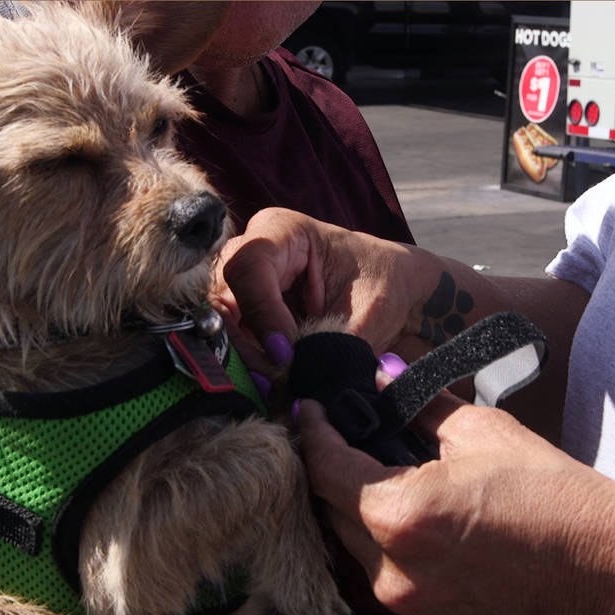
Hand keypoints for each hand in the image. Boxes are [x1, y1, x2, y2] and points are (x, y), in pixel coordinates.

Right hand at [212, 208, 433, 365]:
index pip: (249, 268)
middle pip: (224, 298)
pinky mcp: (244, 309)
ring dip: (244, 359)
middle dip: (247, 344)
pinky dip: (248, 364)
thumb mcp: (366, 314)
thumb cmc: (384, 286)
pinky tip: (271, 382)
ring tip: (277, 384)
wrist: (394, 292)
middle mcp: (253, 249)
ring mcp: (243, 280)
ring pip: (220, 323)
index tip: (287, 353)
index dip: (262, 315)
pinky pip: (229, 339)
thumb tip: (298, 379)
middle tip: (278, 377)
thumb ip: (330, 344)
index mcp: (283, 230)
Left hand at [295, 390, 614, 614]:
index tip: (310, 408)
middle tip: (333, 431)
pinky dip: (373, 538)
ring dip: (346, 504)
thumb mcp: (480, 430)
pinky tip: (391, 509)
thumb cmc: (553, 492)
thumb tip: (382, 380)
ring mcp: (405, 600)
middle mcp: (391, 567)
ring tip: (360, 467)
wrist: (607, 565)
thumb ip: (418, 407)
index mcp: (399, 515)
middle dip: (326, 465)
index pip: (326, 467)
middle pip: (329, 507)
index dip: (313, 430)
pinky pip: (375, 570)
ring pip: (347, 543)